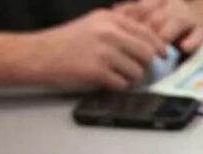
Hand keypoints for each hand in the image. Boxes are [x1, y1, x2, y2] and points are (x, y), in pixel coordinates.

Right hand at [25, 9, 166, 89]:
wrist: (39, 54)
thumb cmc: (67, 41)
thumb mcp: (93, 24)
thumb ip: (119, 27)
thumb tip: (149, 38)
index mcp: (110, 19)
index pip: (146, 33)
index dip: (159, 46)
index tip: (163, 54)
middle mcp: (108, 32)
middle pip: (146, 53)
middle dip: (145, 64)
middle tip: (138, 68)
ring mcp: (103, 52)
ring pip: (136, 71)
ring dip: (130, 77)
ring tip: (116, 74)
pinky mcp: (97, 71)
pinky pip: (122, 83)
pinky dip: (118, 85)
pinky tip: (107, 81)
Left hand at [116, 0, 202, 52]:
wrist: (196, 19)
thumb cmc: (165, 22)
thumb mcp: (148, 13)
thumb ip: (132, 12)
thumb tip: (113, 11)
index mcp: (158, 0)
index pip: (143, 6)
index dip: (132, 17)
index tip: (121, 30)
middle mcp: (173, 6)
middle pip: (159, 15)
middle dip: (148, 29)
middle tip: (135, 46)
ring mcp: (188, 18)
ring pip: (178, 22)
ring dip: (167, 34)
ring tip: (158, 51)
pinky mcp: (201, 31)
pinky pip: (198, 35)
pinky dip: (192, 41)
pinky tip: (184, 48)